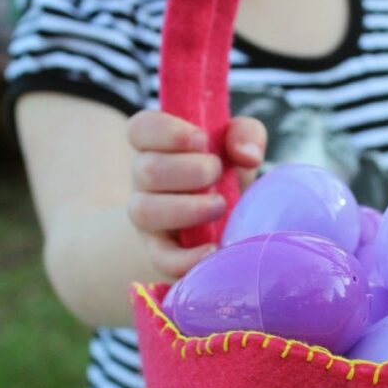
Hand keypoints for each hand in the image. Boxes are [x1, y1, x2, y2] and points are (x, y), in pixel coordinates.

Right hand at [127, 110, 265, 278]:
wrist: (220, 221)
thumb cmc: (224, 174)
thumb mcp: (237, 147)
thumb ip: (245, 134)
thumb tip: (247, 155)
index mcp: (157, 145)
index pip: (140, 129)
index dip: (167, 131)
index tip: (202, 139)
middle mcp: (144, 179)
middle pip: (146, 169)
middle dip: (189, 170)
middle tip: (218, 173)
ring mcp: (148, 217)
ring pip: (144, 211)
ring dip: (186, 208)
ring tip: (220, 206)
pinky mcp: (160, 252)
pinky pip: (162, 258)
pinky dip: (187, 257)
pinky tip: (215, 249)